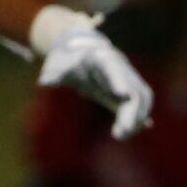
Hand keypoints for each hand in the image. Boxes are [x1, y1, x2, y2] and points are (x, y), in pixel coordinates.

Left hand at [36, 17, 154, 139]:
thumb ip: (53, 73)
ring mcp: (128, 79)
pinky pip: (141, 104)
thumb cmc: (67, 60)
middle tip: (120, 134)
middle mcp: (120, 68)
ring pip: (142, 98)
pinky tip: (140, 128)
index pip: (113, 68)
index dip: (119, 79)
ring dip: (137, 118)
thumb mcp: (57, 65)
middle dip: (131, 113)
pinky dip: (140, 117)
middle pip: (134, 90)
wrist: (81, 51)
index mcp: (101, 58)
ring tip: (122, 135)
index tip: (122, 94)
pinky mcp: (130, 90)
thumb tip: (44, 82)